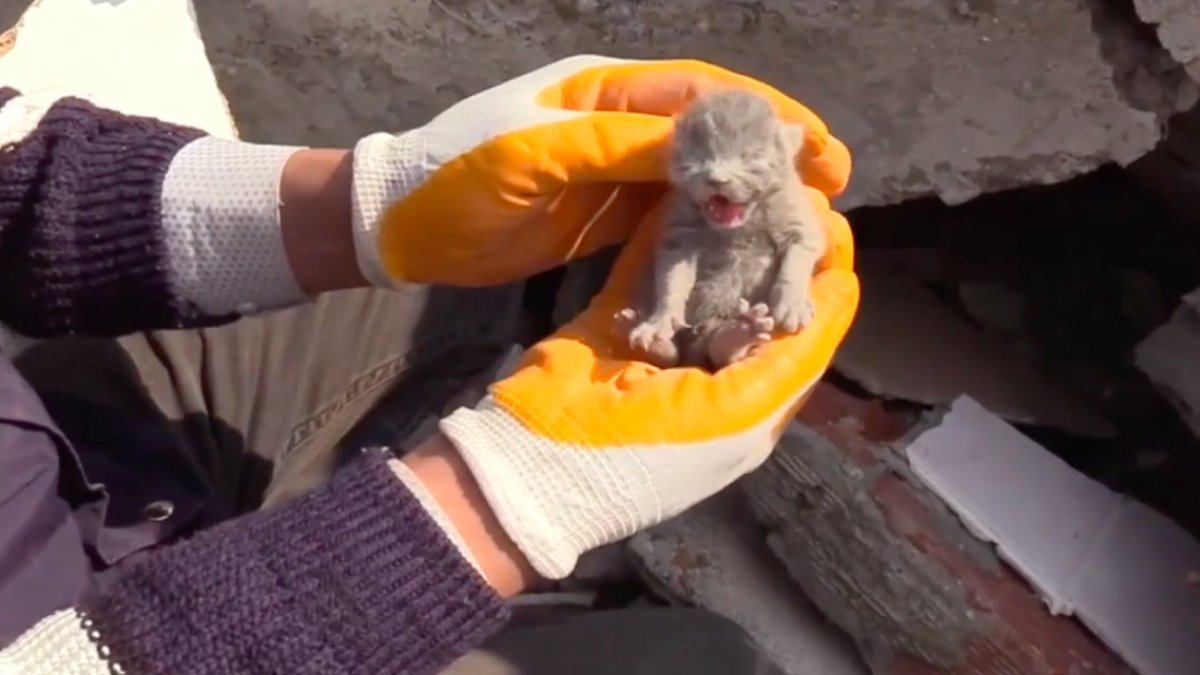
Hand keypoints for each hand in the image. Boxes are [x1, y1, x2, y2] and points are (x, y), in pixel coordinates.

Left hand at [350, 54, 851, 286]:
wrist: (400, 227)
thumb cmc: (456, 177)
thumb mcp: (532, 156)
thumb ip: (616, 150)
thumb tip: (706, 154)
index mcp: (605, 93)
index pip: (701, 95)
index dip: (762, 116)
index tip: (817, 145)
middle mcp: (618, 125)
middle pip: (712, 133)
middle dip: (771, 154)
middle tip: (832, 184)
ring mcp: (614, 171)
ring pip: (697, 176)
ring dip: (747, 194)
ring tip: (803, 218)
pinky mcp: (604, 215)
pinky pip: (668, 217)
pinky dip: (707, 227)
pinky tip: (742, 246)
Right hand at [435, 178, 858, 579]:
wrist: (536, 461)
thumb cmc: (650, 448)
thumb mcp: (740, 412)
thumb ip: (794, 354)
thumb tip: (845, 292)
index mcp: (749, 403)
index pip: (796, 334)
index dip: (818, 283)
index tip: (832, 225)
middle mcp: (711, 370)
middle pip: (752, 297)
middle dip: (772, 246)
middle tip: (785, 189)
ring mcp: (660, 344)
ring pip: (702, 276)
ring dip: (721, 233)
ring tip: (740, 181)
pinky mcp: (617, 320)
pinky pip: (648, 267)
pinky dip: (662, 231)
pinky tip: (681, 192)